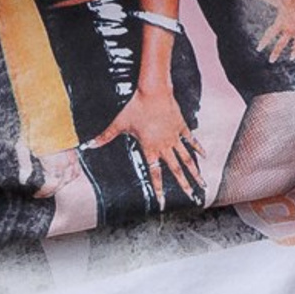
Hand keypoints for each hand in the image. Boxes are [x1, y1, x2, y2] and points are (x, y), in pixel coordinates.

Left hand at [89, 86, 203, 209]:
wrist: (154, 91)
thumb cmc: (136, 107)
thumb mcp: (119, 124)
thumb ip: (105, 136)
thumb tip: (89, 145)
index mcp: (150, 148)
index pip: (155, 174)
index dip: (159, 189)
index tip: (163, 202)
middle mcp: (165, 146)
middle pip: (176, 169)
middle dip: (184, 184)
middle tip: (192, 196)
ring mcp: (175, 136)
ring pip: (186, 158)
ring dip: (195, 170)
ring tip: (202, 182)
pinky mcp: (181, 126)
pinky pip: (191, 140)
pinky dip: (198, 148)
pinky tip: (205, 156)